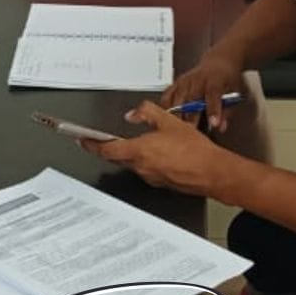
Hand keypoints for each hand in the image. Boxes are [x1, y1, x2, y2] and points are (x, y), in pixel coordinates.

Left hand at [82, 101, 226, 195]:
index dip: (91, 145)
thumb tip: (134, 113)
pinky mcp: (160, 182)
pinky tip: (157, 153)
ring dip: (129, 153)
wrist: (212, 172)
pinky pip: (145, 169)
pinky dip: (144, 160)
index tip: (83, 141)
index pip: (106, 150)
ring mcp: (149, 177)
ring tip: (138, 142)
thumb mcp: (169, 120)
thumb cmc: (194, 150)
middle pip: (116, 158)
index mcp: (138, 151)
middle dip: (109, 148)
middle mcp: (140, 167)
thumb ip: (147, 112)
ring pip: (131, 163)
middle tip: (103, 140)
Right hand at [159, 52, 244, 130]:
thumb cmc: (227, 79)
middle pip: (191, 98)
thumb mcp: (234, 92)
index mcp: (215, 79)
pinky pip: (167, 96)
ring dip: (176, 114)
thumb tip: (220, 127)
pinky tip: (166, 117)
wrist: (218, 61)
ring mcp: (185, 80)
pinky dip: (166, 107)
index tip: (213, 124)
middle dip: (190, 116)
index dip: (213, 110)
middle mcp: (198, 78)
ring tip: (176, 128)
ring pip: (177, 98)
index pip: (213, 94)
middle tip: (190, 131)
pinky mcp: (176, 82)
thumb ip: (226, 111)